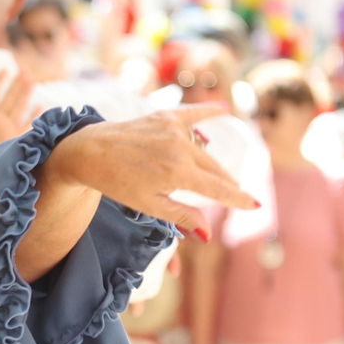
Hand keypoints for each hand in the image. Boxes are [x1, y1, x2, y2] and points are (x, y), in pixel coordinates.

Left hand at [0, 71, 36, 170]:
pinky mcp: (15, 138)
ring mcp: (7, 129)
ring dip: (25, 96)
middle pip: (9, 99)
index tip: (5, 70)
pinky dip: (33, 115)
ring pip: (18, 108)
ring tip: (31, 82)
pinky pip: (26, 124)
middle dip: (16, 86)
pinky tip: (40, 105)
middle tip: (24, 71)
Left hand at [43, 104, 258, 237]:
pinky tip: (226, 109)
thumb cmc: (117, 183)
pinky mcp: (165, 116)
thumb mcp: (150, 205)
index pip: (218, 189)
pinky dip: (209, 111)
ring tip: (223, 175)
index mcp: (179, 173)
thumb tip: (209, 233)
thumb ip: (183, 215)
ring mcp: (174, 129)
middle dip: (227, 184)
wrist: (89, 153)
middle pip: (215, 169)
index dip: (237, 199)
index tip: (255, 205)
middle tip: (237, 194)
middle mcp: (181, 148)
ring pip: (205, 150)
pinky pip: (194, 113)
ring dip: (214, 163)